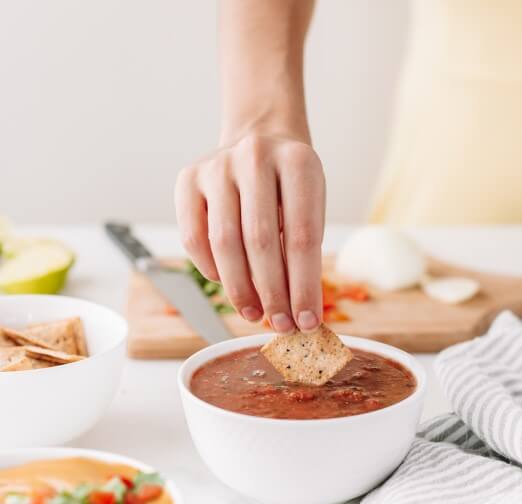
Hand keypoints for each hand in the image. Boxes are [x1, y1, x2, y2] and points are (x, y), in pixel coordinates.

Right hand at [175, 134, 324, 332]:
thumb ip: (303, 251)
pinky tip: (225, 284)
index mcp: (299, 162)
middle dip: (273, 293)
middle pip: (261, 241)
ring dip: (240, 289)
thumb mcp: (311, 206)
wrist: (261, 139)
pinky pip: (193, 237)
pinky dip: (210, 268)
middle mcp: (255, 156)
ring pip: (224, 242)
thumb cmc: (290, 185)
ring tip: (254, 314)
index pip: (303, 237)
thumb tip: (297, 311)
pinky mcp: (188, 178)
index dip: (305, 286)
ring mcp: (217, 165)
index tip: (307, 320)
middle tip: (281, 325)